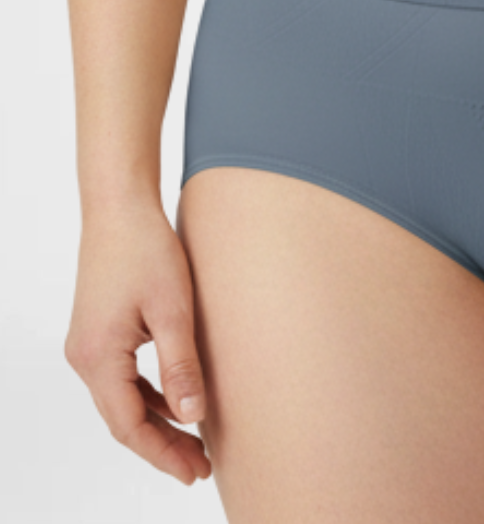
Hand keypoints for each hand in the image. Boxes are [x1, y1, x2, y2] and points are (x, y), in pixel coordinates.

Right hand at [65, 197, 211, 484]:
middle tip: (200, 468)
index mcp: (99, 357)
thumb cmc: (148, 251)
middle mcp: (85, 358)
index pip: (129, 426)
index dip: (163, 453)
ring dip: (157, 423)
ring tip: (194, 445)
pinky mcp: (100, 333)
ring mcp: (89, 346)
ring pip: (124, 401)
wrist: (120, 209)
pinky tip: (177, 404)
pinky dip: (150, 396)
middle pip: (124, 419)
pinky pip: (123, 379)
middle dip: (162, 447)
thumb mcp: (173, 310)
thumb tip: (193, 417)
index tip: (195, 471)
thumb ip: (182, 365)